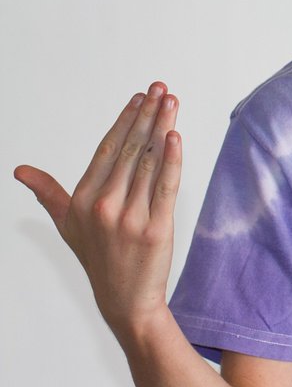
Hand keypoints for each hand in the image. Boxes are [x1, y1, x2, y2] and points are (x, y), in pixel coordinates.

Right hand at [14, 83, 182, 337]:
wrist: (125, 299)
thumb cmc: (99, 256)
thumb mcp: (67, 224)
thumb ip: (48, 193)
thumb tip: (20, 170)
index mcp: (83, 199)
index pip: (108, 148)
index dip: (125, 119)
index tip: (140, 96)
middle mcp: (103, 205)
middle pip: (131, 149)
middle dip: (148, 114)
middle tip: (161, 88)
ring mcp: (129, 217)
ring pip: (150, 162)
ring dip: (163, 127)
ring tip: (172, 102)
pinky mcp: (155, 228)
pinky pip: (166, 186)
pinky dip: (172, 159)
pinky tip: (176, 136)